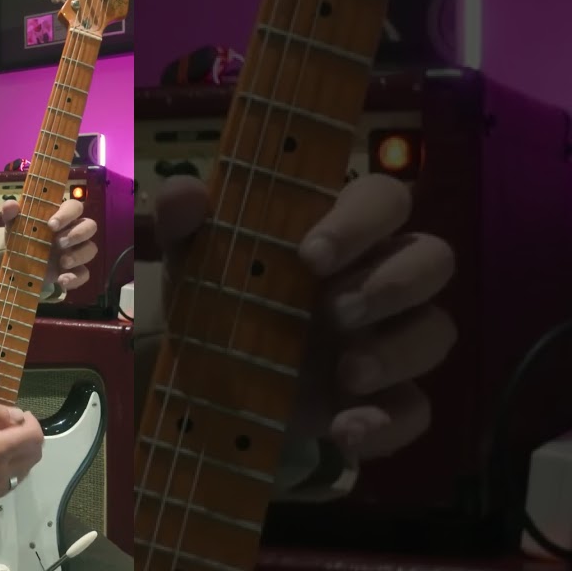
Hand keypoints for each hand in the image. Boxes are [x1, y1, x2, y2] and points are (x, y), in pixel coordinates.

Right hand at [0, 403, 43, 515]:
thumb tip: (17, 415)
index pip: (34, 438)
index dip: (33, 422)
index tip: (21, 414)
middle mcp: (1, 474)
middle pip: (35, 456)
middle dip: (31, 437)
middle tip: (13, 425)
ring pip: (25, 471)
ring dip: (23, 454)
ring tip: (3, 441)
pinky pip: (11, 483)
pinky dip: (12, 468)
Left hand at [1, 198, 97, 289]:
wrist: (19, 266)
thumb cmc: (22, 239)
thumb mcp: (14, 227)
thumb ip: (11, 215)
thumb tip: (10, 205)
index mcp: (61, 217)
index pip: (74, 207)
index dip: (67, 214)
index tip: (51, 225)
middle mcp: (73, 232)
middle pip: (90, 226)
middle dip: (77, 234)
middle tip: (59, 243)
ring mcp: (76, 252)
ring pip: (91, 249)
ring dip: (78, 255)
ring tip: (62, 262)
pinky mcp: (75, 271)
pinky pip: (84, 274)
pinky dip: (75, 278)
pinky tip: (62, 280)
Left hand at [154, 173, 456, 459]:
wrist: (210, 384)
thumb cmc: (219, 300)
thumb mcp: (193, 262)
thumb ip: (184, 223)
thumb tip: (184, 192)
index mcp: (341, 231)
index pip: (383, 198)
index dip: (360, 221)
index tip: (310, 255)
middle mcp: (379, 277)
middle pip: (434, 258)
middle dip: (393, 284)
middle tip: (335, 312)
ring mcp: (389, 339)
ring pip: (438, 331)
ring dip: (397, 351)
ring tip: (346, 372)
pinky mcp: (386, 398)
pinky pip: (417, 409)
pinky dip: (387, 423)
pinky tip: (345, 430)